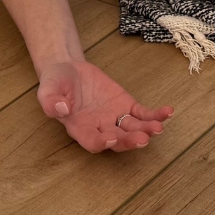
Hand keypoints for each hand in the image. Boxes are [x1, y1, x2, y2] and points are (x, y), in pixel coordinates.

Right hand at [37, 60, 172, 152]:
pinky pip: (143, 113)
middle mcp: (100, 128)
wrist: (69, 71)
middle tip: (142, 139)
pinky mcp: (126, 105)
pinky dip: (155, 114)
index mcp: (80, 129)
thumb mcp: (47, 89)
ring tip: (158, 127)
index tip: (110, 138)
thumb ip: (50, 101)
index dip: (101, 142)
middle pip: (117, 140)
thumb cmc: (56, 84)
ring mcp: (115, 118)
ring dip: (147, 130)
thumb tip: (60, 108)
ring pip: (133, 129)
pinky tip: (168, 112)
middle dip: (130, 141)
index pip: (92, 142)